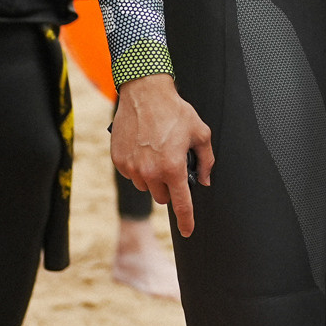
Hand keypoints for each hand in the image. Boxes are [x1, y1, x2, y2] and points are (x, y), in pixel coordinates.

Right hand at [112, 75, 215, 235]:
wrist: (145, 94)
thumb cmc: (175, 111)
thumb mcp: (200, 133)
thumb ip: (206, 160)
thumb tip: (205, 180)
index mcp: (173, 167)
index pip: (181, 203)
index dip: (186, 220)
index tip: (187, 232)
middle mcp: (150, 172)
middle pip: (162, 196)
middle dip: (169, 186)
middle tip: (173, 164)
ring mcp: (132, 168)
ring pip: (146, 186)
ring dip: (153, 176)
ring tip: (157, 151)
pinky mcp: (119, 161)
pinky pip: (131, 174)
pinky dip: (138, 167)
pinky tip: (144, 148)